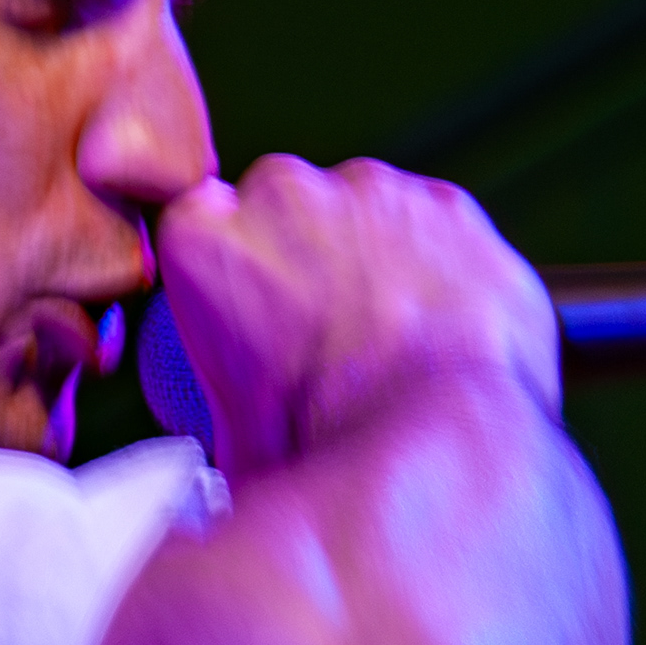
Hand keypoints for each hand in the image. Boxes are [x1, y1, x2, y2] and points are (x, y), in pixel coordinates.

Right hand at [153, 158, 558, 474]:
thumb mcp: (238, 444)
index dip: (234, 277)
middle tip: (328, 335)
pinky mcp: (447, 204)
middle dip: (303, 260)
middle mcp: (285, 197)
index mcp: (208, 246)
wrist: (441, 437)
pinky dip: (440, 265)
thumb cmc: (334, 444)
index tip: (255, 315)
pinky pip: (435, 226)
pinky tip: (443, 325)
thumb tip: (235, 451)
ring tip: (393, 339)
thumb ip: (225, 409)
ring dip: (373, 259)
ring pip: (362, 211)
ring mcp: (372, 193)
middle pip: (282, 211)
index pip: (198, 230)